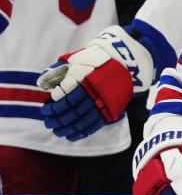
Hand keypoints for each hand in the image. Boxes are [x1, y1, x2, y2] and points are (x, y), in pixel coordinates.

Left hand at [38, 25, 153, 139]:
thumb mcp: (78, 59)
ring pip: (84, 120)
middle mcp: (96, 92)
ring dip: (68, 128)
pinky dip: (82, 132)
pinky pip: (96, 124)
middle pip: (74, 111)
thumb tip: (43, 84)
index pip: (67, 98)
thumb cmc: (97, 58)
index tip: (46, 110)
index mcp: (87, 80)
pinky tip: (71, 135)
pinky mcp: (112, 108)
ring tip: (57, 131)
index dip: (55, 107)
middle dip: (59, 120)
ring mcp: (106, 102)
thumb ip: (61, 70)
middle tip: (49, 123)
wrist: (126, 59)